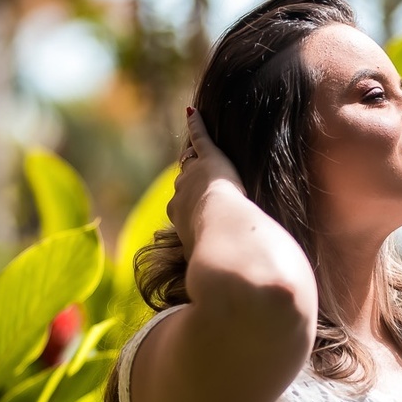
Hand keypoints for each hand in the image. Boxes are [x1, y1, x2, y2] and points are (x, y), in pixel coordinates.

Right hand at [166, 107, 245, 253]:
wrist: (224, 236)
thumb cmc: (217, 252)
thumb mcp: (203, 260)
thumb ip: (199, 264)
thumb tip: (193, 289)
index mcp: (177, 217)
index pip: (180, 206)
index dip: (189, 207)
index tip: (195, 212)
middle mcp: (178, 194)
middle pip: (182, 185)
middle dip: (190, 186)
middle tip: (199, 187)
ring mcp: (192, 175)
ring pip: (190, 163)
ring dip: (193, 158)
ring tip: (194, 150)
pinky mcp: (209, 159)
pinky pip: (200, 138)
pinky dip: (197, 125)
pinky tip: (193, 112)